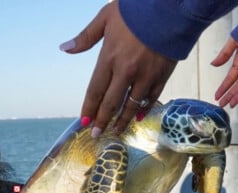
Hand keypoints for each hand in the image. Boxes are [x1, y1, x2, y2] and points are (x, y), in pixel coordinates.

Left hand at [61, 2, 176, 137]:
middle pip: (111, 102)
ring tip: (116, 131)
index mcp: (109, 58)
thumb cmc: (137, 10)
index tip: (84, 122)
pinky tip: (138, 117)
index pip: (95, 90)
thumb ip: (86, 37)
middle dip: (102, 120)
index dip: (89, 108)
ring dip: (122, 120)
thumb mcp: (106, 17)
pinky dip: (144, 108)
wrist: (172, 7)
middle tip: (96, 134)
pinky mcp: (163, 74)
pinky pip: (152, 97)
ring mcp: (146, 75)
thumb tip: (64, 48)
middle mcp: (126, 71)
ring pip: (131, 104)